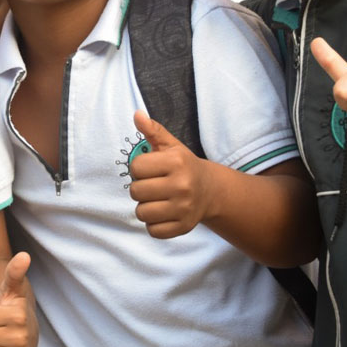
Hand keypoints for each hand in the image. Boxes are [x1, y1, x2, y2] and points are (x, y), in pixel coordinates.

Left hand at [128, 110, 211, 237]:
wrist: (211, 191)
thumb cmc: (184, 166)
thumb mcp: (171, 146)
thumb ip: (153, 130)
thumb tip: (137, 115)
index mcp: (176, 162)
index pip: (135, 167)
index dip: (139, 168)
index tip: (150, 169)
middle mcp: (182, 185)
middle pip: (136, 191)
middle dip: (141, 188)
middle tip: (154, 185)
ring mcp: (184, 208)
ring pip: (141, 213)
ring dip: (145, 207)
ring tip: (158, 200)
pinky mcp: (183, 227)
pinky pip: (152, 230)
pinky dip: (154, 224)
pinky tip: (164, 213)